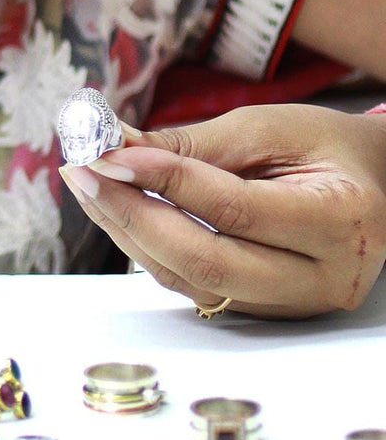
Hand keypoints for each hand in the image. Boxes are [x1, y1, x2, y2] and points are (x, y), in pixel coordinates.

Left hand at [60, 103, 385, 318]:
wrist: (377, 183)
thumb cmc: (327, 145)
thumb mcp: (270, 128)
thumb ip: (195, 146)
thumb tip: (116, 147)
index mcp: (339, 220)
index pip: (235, 209)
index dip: (165, 181)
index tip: (108, 151)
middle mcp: (324, 276)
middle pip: (210, 262)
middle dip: (134, 216)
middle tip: (83, 171)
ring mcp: (298, 304)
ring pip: (196, 282)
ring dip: (130, 233)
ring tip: (89, 184)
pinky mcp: (271, 311)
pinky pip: (199, 287)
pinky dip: (152, 249)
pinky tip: (120, 210)